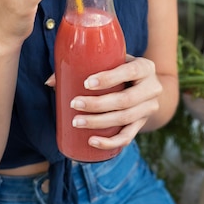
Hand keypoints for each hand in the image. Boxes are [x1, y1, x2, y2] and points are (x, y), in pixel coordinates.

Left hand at [47, 55, 162, 149]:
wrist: (144, 85)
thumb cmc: (119, 69)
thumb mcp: (110, 61)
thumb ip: (82, 65)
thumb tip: (50, 82)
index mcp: (145, 67)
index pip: (130, 72)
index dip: (109, 79)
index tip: (86, 83)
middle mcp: (152, 88)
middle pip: (126, 100)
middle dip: (98, 104)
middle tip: (74, 103)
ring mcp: (149, 109)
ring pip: (125, 119)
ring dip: (99, 122)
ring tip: (76, 121)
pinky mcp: (142, 125)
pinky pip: (127, 137)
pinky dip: (109, 142)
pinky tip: (92, 141)